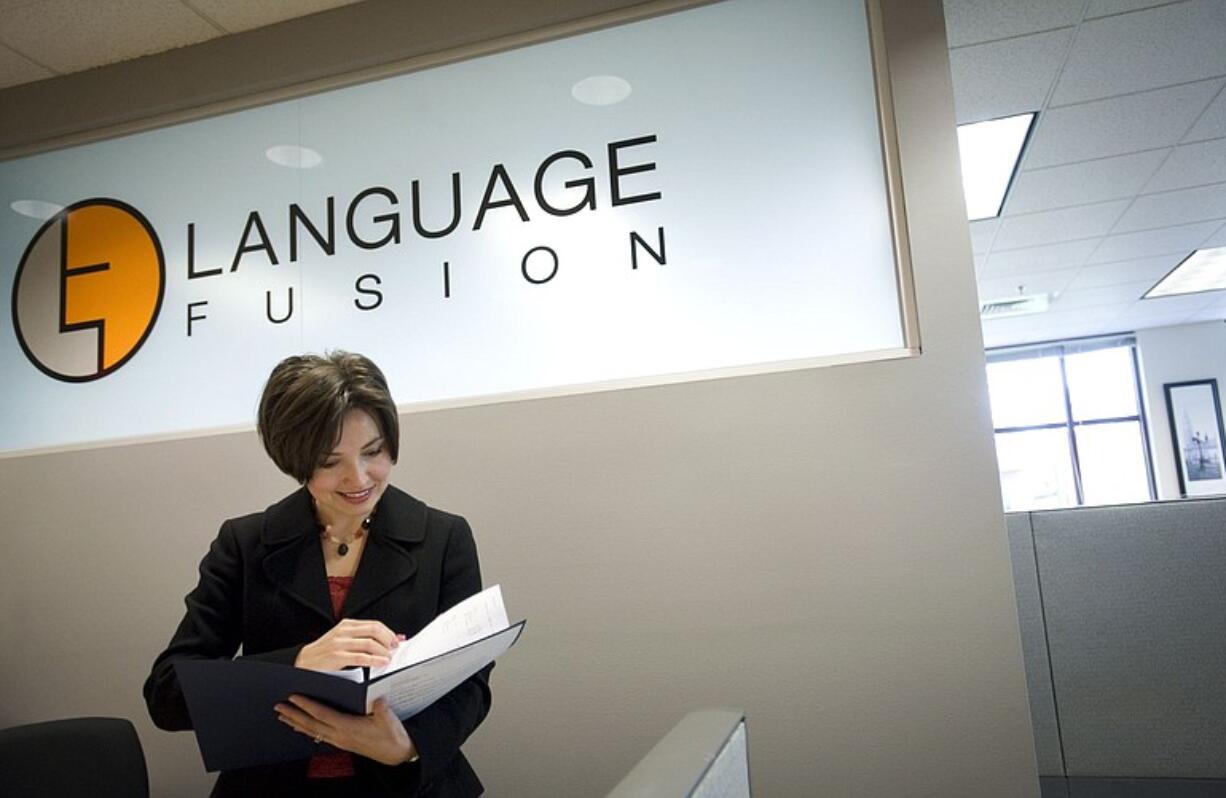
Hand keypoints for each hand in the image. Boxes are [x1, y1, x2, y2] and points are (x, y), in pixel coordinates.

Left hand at [275, 696, 416, 765]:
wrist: (397, 753)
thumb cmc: (392, 735)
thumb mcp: (388, 719)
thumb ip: (380, 707)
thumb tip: (375, 697)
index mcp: (348, 727)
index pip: (322, 714)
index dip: (307, 705)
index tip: (294, 697)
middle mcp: (340, 735)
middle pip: (311, 724)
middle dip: (293, 715)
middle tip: (278, 706)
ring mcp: (339, 740)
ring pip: (312, 731)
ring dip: (296, 723)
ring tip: (283, 716)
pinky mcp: (342, 742)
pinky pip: (319, 735)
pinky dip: (307, 729)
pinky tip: (300, 727)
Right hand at [294, 619, 402, 670]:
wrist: (303, 662)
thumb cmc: (325, 653)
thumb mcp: (343, 640)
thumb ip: (362, 639)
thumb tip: (388, 641)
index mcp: (346, 624)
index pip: (374, 624)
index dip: (388, 632)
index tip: (397, 640)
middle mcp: (344, 631)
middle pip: (374, 631)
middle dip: (388, 640)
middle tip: (395, 648)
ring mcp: (340, 643)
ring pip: (370, 643)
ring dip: (383, 651)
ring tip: (389, 657)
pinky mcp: (337, 656)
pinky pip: (361, 657)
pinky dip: (374, 660)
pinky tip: (381, 663)